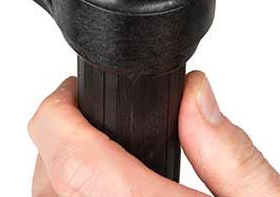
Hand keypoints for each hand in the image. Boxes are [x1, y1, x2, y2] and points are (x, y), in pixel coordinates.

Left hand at [29, 72, 279, 196]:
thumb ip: (231, 151)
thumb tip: (194, 93)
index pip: (71, 162)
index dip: (56, 114)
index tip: (70, 93)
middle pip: (48, 185)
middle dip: (60, 143)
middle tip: (96, 121)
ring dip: (63, 179)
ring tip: (103, 157)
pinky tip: (110, 193)